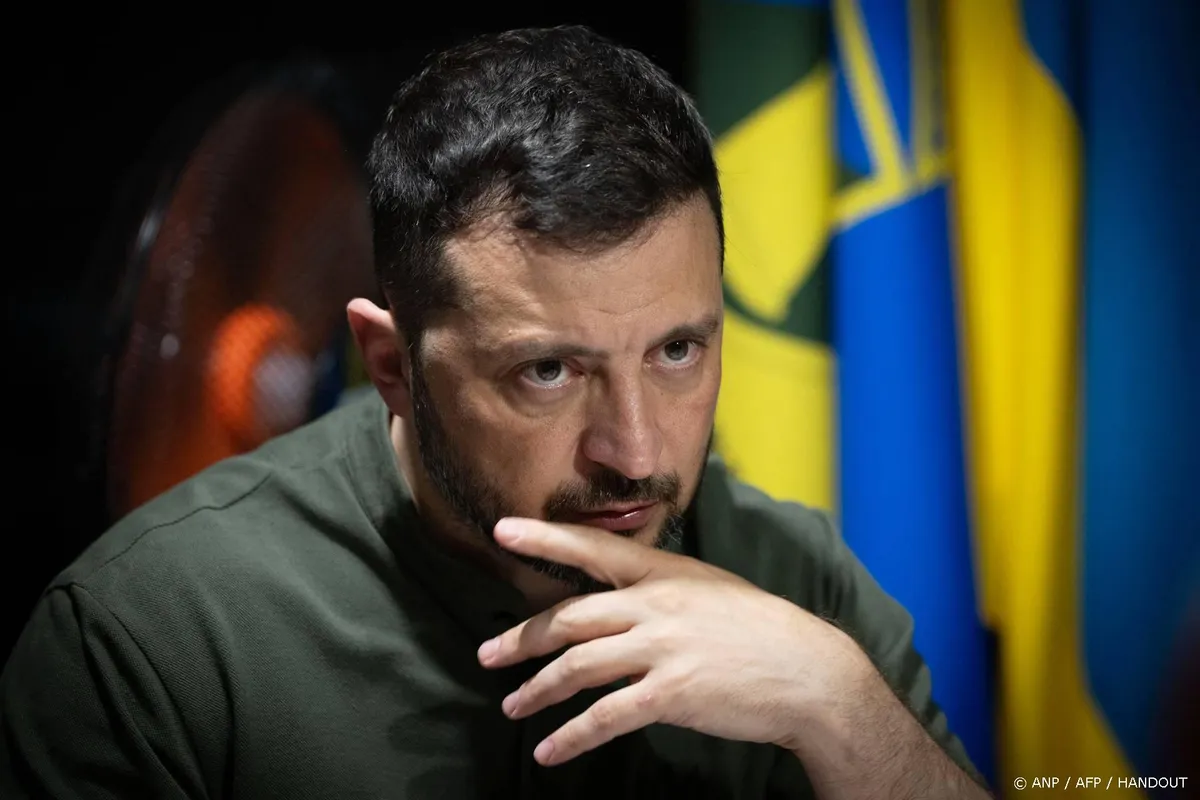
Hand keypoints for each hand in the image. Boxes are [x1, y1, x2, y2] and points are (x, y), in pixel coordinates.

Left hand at [475, 517, 872, 766]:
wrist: (807, 670)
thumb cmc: (757, 629)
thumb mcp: (706, 591)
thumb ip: (658, 593)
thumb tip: (616, 604)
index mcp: (662, 573)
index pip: (591, 549)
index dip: (543, 539)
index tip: (502, 530)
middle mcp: (655, 604)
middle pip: (570, 618)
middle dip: (523, 639)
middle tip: (488, 655)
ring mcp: (662, 648)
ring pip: (579, 666)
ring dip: (537, 690)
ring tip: (513, 706)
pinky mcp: (672, 692)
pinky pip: (605, 716)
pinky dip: (571, 735)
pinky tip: (549, 750)